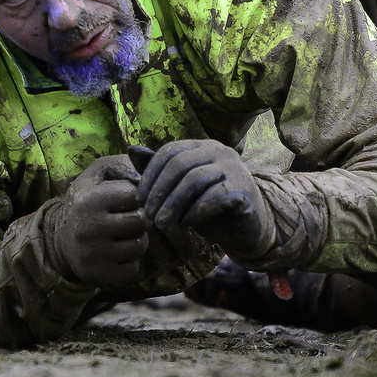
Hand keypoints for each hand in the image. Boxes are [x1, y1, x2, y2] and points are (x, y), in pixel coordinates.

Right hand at [48, 155, 148, 288]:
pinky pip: (133, 269)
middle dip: (140, 219)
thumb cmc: (88, 201)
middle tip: (128, 219)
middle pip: (141, 221)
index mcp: (90, 200)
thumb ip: (123, 164)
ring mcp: (94, 254)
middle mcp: (90, 227)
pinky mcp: (99, 275)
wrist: (60, 240)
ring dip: (137, 240)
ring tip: (122, 236)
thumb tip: (152, 164)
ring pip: (139, 246)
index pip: (135, 195)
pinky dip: (130, 262)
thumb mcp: (97, 175)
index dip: (137, 197)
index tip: (127, 200)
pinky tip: (117, 254)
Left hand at [135, 140, 275, 263]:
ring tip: (163, 224)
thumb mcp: (179, 189)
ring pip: (195, 180)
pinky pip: (215, 197)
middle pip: (180, 164)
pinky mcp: (245, 190)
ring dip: (173, 205)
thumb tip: (132, 149)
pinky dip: (195, 212)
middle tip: (149, 216)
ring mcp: (235, 168)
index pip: (169, 152)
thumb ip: (159, 171)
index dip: (150, 175)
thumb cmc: (208, 206)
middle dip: (159, 192)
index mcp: (202, 146)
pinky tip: (187, 225)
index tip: (139, 200)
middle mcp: (220, 151)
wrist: (245, 229)